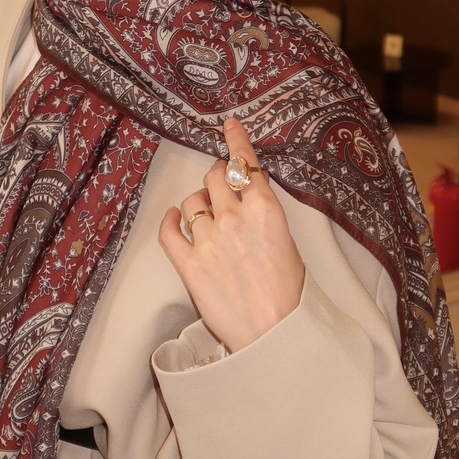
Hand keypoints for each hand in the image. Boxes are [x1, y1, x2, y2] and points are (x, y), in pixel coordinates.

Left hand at [158, 116, 305, 353]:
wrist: (274, 332)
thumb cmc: (289, 293)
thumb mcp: (287, 241)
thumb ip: (264, 214)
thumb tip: (246, 198)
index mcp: (265, 209)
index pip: (246, 164)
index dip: (236, 142)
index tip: (228, 126)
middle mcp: (234, 218)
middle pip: (216, 178)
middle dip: (218, 178)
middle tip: (221, 184)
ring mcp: (208, 240)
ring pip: (192, 203)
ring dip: (198, 204)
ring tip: (207, 216)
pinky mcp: (189, 263)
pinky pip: (169, 231)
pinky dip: (169, 221)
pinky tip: (173, 218)